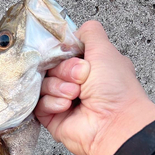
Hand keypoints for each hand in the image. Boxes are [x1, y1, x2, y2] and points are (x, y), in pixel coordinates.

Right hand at [35, 21, 154, 154]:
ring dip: (59, 88)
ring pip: (44, 85)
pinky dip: (53, 103)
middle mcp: (76, 84)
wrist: (112, 123)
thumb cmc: (115, 89)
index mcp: (89, 67)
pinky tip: (66, 106)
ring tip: (76, 95)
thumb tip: (74, 31)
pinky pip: (39, 104)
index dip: (63, 53)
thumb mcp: (105, 49)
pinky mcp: (52, 118)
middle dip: (65, 71)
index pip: (62, 54)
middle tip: (81, 78)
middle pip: (51, 68)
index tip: (71, 55)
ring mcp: (63, 101)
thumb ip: (90, 33)